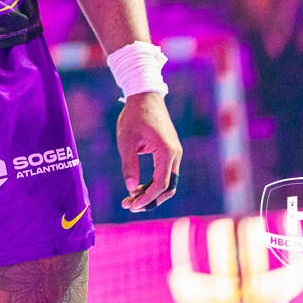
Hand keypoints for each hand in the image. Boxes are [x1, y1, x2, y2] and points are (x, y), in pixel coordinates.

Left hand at [118, 91, 182, 211]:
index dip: (147, 198)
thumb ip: (129, 165)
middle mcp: (176, 154)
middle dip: (150, 200)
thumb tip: (131, 189)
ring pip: (168, 182)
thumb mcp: (126, 140)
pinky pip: (165, 173)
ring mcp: (175, 153)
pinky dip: (152, 183)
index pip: (161, 184)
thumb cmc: (134, 116)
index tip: (132, 205)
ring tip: (130, 199)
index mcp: (167, 152)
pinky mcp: (170, 151)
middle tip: (129, 206)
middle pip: (168, 187)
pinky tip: (137, 187)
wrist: (145, 96)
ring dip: (151, 193)